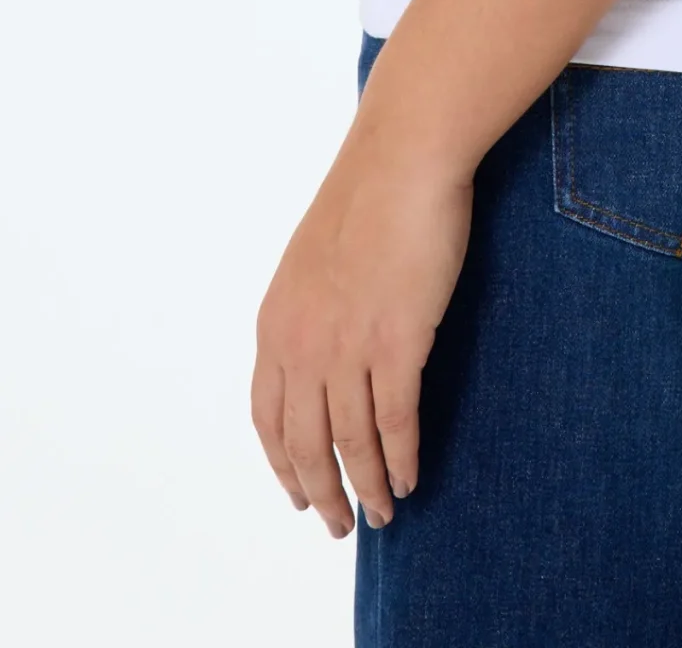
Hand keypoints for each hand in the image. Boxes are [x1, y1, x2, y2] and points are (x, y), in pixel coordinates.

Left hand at [251, 138, 472, 536]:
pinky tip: (409, 477)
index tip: (298, 494)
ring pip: (351, 443)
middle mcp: (302, 345)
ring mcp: (348, 348)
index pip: (268, 418)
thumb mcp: (313, 260)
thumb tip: (326, 346)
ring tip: (384, 514)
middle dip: (321, 494)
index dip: (283, 464)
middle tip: (338, 525)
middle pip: (305, 444)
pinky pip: (394, 423)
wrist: (402, 160)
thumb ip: (310, 310)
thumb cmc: (369, 195)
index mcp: (276, 325)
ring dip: (367, 488)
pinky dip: (400, 459)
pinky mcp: (396, 344)